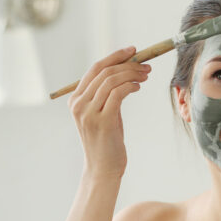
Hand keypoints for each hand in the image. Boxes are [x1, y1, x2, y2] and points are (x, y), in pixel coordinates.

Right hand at [68, 46, 151, 180]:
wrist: (103, 169)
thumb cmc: (107, 142)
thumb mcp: (103, 114)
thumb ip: (107, 95)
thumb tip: (126, 72)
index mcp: (75, 100)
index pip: (95, 69)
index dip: (115, 56)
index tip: (132, 50)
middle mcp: (78, 104)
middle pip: (104, 72)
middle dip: (128, 64)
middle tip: (146, 66)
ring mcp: (88, 112)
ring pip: (111, 81)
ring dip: (132, 74)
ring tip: (146, 76)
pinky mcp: (102, 121)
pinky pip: (118, 93)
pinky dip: (131, 86)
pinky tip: (139, 87)